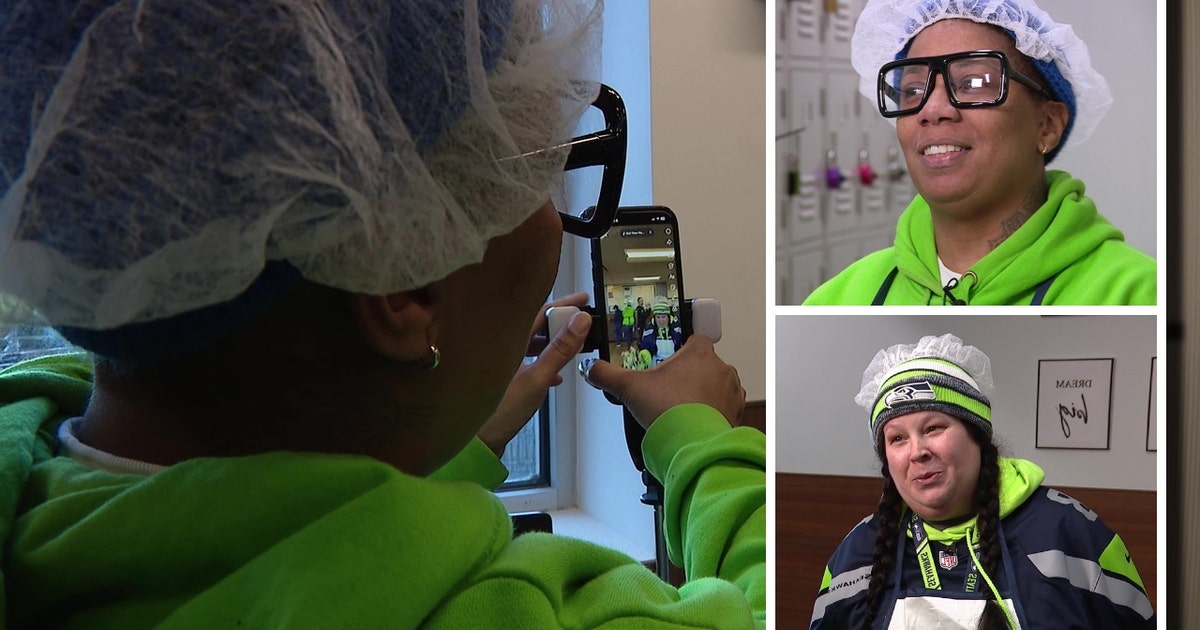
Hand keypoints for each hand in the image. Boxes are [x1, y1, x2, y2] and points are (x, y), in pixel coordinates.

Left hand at [477, 292, 591, 456]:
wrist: (476, 445)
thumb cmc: (499, 411)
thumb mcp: (537, 378)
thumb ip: (560, 349)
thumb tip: (582, 320)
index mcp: (504, 339)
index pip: (538, 311)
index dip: (562, 304)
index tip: (582, 300)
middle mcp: (499, 347)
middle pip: (533, 326)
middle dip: (559, 323)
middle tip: (582, 322)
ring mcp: (499, 364)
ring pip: (530, 346)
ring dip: (552, 345)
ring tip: (574, 347)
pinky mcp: (502, 381)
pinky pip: (526, 364)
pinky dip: (542, 364)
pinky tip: (555, 376)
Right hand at [582, 335, 744, 428]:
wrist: (692, 446)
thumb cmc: (670, 412)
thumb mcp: (629, 388)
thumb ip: (607, 374)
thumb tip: (592, 369)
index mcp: (699, 353)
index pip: (693, 338)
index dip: (679, 348)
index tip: (668, 358)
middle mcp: (720, 368)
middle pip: (702, 363)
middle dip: (687, 375)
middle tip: (667, 387)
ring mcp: (730, 391)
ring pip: (715, 384)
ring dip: (701, 393)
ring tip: (679, 406)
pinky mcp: (734, 412)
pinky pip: (723, 406)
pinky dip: (710, 411)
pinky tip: (693, 420)